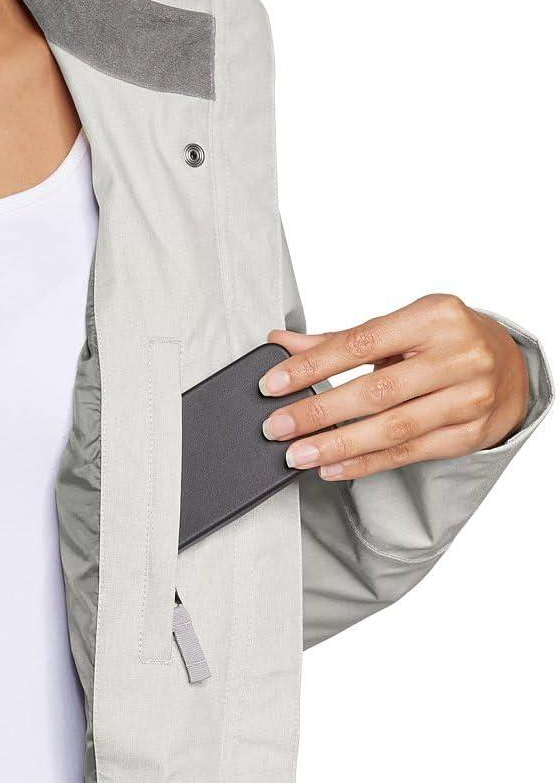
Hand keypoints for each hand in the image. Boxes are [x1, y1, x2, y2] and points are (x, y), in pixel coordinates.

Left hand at [260, 295, 528, 480]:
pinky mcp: (471, 433)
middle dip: (318, 411)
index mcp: (434, 316)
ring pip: (393, 428)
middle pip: (376, 391)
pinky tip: (334, 466)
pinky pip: (409, 453)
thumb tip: (282, 343)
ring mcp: (469, 397)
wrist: (510, 365)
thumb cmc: (446, 340)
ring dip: (338, 444)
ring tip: (299, 453)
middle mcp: (458, 355)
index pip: (360, 343)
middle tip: (278, 426)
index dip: (312, 366)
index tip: (273, 384)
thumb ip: (342, 339)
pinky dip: (366, 462)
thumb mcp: (401, 326)